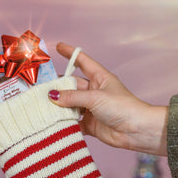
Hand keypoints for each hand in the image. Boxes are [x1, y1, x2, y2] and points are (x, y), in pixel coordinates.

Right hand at [49, 42, 167, 155]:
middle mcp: (94, 91)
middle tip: (40, 88)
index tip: (58, 47)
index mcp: (99, 78)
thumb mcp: (95, 97)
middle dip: (58, 86)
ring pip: (70, 104)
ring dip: (59, 106)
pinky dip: (64, 123)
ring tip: (43, 106)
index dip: (71, 53)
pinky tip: (53, 122)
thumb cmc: (123, 107)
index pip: (82, 61)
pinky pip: (73, 122)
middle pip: (72, 85)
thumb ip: (72, 97)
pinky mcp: (90, 124)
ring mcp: (91, 108)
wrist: (136, 131)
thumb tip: (52, 95)